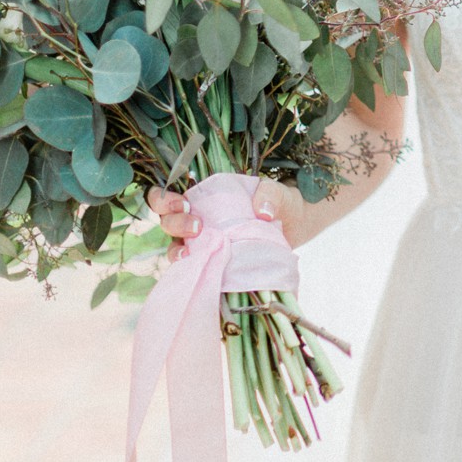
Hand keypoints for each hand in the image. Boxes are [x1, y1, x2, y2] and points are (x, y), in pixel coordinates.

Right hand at [146, 179, 304, 258]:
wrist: (297, 225)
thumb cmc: (281, 202)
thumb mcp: (277, 191)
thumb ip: (269, 193)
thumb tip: (263, 211)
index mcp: (204, 196)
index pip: (169, 195)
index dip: (164, 200)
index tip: (182, 204)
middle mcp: (197, 218)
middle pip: (168, 222)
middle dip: (175, 224)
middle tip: (197, 227)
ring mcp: (205, 242)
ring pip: (176, 247)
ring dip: (178, 250)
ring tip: (191, 252)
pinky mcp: (215, 261)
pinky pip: (196, 267)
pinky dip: (193, 269)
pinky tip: (199, 270)